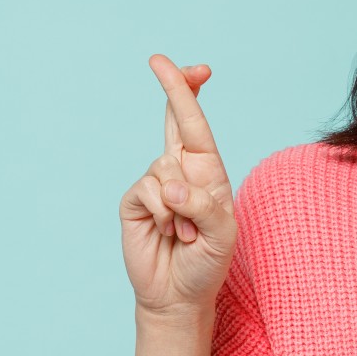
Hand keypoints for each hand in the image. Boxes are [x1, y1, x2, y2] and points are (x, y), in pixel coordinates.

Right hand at [118, 56, 237, 317]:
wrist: (178, 296)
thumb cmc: (207, 263)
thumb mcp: (221, 235)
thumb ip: (203, 207)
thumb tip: (171, 186)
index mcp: (208, 172)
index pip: (198, 126)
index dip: (191, 94)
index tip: (195, 67)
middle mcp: (181, 171)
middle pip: (175, 120)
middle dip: (174, 88)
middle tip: (159, 59)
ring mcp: (156, 185)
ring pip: (164, 167)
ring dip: (181, 205)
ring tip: (187, 233)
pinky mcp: (135, 202)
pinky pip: (149, 191)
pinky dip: (164, 213)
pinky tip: (169, 234)